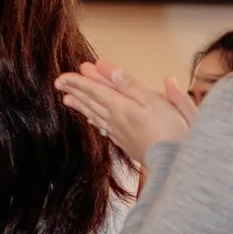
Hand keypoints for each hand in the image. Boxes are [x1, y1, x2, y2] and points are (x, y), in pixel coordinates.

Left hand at [54, 60, 191, 162]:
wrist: (174, 162)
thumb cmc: (170, 130)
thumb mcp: (154, 100)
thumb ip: (131, 85)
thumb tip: (112, 71)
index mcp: (121, 107)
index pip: (96, 90)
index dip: (81, 80)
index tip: (67, 74)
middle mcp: (115, 119)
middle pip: (92, 101)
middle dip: (76, 90)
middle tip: (59, 82)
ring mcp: (119, 132)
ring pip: (95, 115)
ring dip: (81, 105)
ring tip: (67, 99)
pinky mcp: (125, 142)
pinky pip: (103, 128)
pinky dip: (94, 121)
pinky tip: (91, 120)